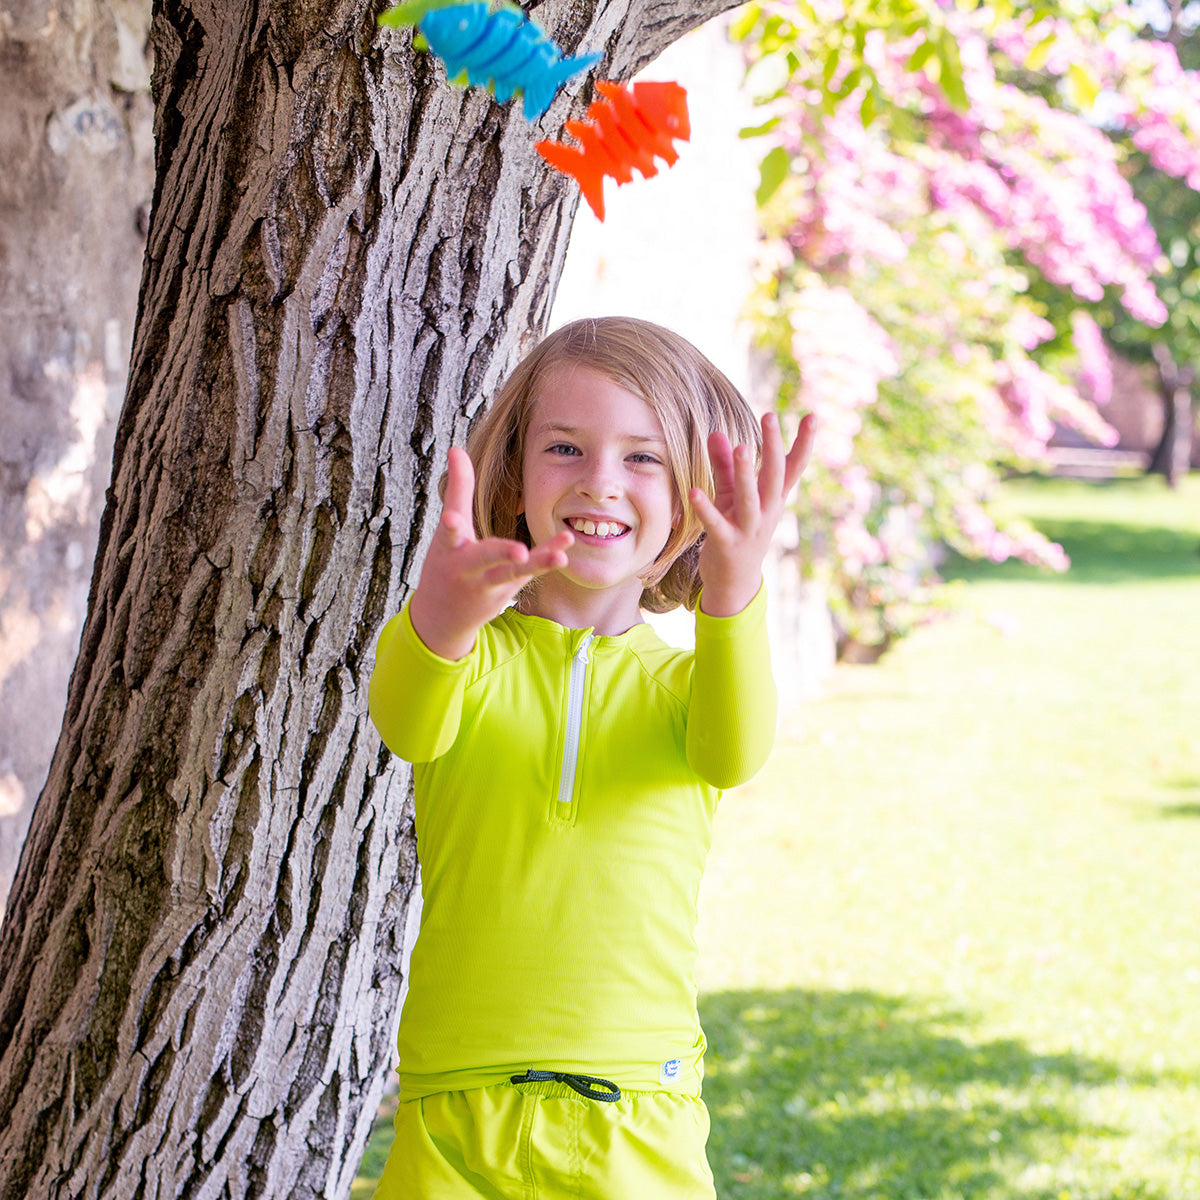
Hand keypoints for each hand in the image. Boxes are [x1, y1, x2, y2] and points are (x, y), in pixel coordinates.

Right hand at [409, 447, 573, 658]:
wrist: (441, 617)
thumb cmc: (445, 563)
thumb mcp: (447, 528)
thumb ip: (458, 489)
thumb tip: (456, 448)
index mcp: (450, 550)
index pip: (449, 536)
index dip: (450, 527)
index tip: (450, 521)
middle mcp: (470, 570)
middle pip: (487, 558)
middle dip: (501, 554)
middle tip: (520, 552)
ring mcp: (490, 584)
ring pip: (515, 573)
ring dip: (538, 565)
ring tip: (560, 557)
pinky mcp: (508, 591)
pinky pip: (529, 575)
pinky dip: (546, 563)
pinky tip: (564, 550)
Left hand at [690, 412, 815, 617]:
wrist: (734, 583)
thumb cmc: (735, 531)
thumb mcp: (731, 496)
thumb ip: (724, 465)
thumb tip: (716, 432)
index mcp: (772, 499)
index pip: (792, 467)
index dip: (803, 443)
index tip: (813, 416)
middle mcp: (766, 513)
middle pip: (774, 476)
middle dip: (772, 447)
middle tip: (771, 417)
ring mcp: (748, 529)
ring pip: (750, 499)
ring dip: (746, 474)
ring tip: (742, 447)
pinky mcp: (726, 544)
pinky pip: (716, 524)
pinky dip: (705, 508)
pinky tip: (694, 491)